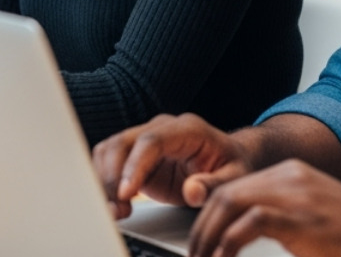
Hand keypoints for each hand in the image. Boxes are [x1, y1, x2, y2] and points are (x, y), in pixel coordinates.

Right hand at [92, 113, 253, 219]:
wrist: (228, 158)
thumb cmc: (232, 164)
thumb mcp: (235, 176)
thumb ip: (214, 184)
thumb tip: (192, 191)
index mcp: (186, 129)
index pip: (151, 141)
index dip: (135, 165)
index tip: (126, 192)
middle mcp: (161, 129)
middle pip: (123, 142)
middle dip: (113, 176)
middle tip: (117, 208)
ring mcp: (145, 140)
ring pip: (110, 150)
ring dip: (105, 181)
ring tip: (116, 210)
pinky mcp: (136, 156)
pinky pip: (110, 162)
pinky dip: (106, 182)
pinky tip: (115, 204)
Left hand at [188, 160, 340, 256]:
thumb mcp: (313, 220)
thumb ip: (282, 219)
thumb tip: (245, 235)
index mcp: (291, 174)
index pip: (234, 187)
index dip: (210, 215)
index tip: (201, 241)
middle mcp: (290, 176)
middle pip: (224, 192)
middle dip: (201, 227)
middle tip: (195, 255)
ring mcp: (295, 193)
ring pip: (229, 202)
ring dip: (207, 235)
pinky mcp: (301, 217)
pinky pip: (249, 222)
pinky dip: (228, 242)